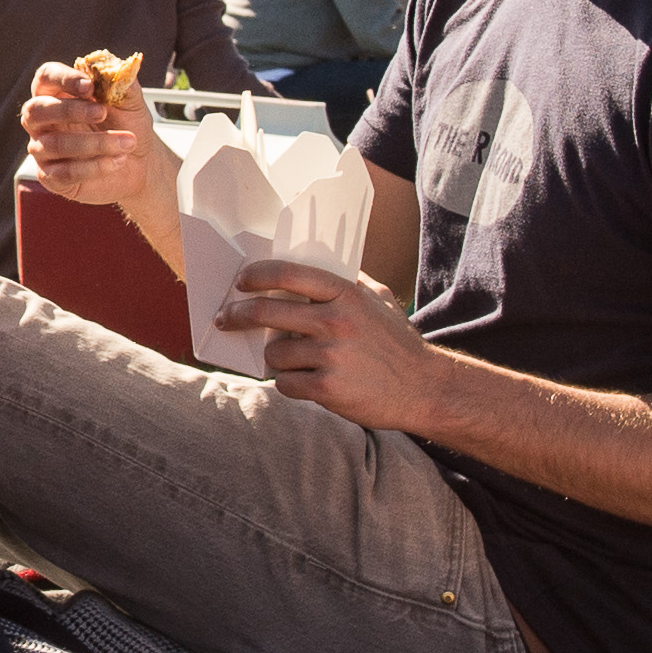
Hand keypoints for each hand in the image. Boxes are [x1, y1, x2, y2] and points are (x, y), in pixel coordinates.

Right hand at [17, 59, 166, 213]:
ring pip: (55, 144)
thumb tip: (117, 67)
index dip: (63, 79)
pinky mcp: (50, 177)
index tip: (90, 86)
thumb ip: (123, 82)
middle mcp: (43, 120)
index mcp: (58, 93)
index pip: (46, 77)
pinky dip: (94, 167)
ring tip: (127, 142)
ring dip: (95, 143)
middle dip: (70, 110)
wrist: (140, 164)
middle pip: (36, 110)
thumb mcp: (131, 101)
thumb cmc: (128, 126)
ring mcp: (42, 149)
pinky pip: (64, 172)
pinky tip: (118, 161)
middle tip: (103, 112)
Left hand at [219, 256, 442, 428]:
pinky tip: (308, 383)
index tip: (241, 282)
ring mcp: (331, 356)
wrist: (425, 388)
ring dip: (277, 359)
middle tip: (227, 319)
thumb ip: (349, 281)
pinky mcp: (327, 389)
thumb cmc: (398, 343)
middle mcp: (336, 321)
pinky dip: (290, 385)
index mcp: (345, 294)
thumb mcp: (380, 299)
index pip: (288, 274)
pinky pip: (285, 384)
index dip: (257, 275)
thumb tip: (312, 263)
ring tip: (297, 362)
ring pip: (274, 353)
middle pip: (266, 313)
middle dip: (237, 316)